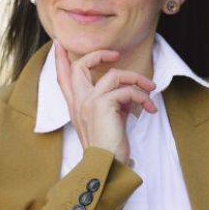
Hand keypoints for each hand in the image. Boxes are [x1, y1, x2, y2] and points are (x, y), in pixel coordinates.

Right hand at [54, 42, 156, 164]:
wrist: (107, 165)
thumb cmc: (110, 146)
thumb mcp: (108, 119)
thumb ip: (111, 102)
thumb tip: (127, 90)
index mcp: (76, 106)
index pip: (63, 78)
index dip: (59, 60)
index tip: (58, 44)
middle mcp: (78, 102)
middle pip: (80, 66)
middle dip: (98, 54)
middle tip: (115, 54)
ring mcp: (88, 102)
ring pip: (114, 74)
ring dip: (136, 79)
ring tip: (149, 90)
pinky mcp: (102, 105)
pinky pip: (127, 90)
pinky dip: (142, 97)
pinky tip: (150, 108)